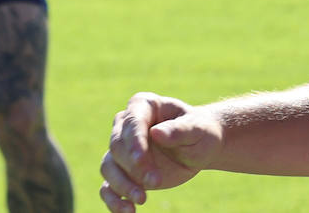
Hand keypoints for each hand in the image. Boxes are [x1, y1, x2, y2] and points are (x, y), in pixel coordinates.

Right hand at [100, 92, 221, 211]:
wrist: (200, 147)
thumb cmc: (201, 132)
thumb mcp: (198, 129)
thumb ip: (180, 130)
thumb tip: (156, 133)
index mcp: (144, 105)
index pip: (132, 123)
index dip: (134, 142)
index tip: (140, 159)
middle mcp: (127, 126)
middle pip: (117, 146)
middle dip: (134, 166)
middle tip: (156, 182)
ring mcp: (122, 150)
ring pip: (108, 167)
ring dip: (122, 185)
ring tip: (142, 199)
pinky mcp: (123, 172)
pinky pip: (108, 187)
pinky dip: (113, 200)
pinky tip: (128, 211)